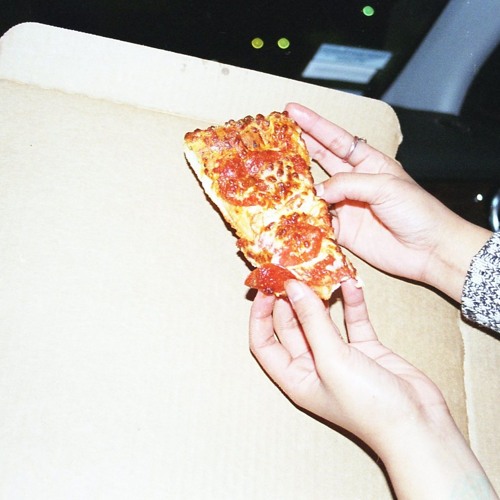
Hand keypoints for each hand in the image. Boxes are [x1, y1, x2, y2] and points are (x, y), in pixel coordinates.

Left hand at [249, 279, 446, 450]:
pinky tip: (351, 283)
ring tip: (318, 271)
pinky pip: (352, 320)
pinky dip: (351, 303)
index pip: (264, 342)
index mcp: (295, 377)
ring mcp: (339, 356)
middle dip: (290, 300)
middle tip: (292, 272)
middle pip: (292, 326)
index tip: (267, 289)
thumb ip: (312, 321)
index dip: (260, 316)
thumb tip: (293, 288)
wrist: (418, 425)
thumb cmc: (368, 405)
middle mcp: (313, 366)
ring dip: (320, 297)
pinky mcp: (364, 349)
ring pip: (322, 320)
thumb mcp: (331, 360)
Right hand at [285, 103, 491, 301]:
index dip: (314, 125)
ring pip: (316, 193)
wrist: (429, 249)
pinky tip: (292, 214)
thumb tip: (316, 192)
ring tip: (276, 179)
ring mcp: (347, 206)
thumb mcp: (385, 186)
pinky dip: (306, 219)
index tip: (292, 111)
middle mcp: (355, 182)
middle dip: (300, 148)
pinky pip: (319, 222)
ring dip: (298, 187)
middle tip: (276, 140)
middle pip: (321, 161)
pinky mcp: (343, 231)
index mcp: (369, 163)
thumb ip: (348, 184)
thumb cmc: (417, 211)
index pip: (336, 139)